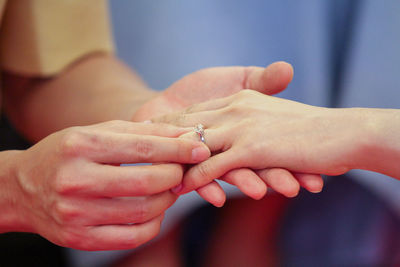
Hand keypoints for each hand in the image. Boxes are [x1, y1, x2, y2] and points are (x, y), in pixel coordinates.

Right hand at [12, 120, 209, 249]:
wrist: (24, 187)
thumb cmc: (68, 153)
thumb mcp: (100, 133)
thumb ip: (144, 133)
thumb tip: (187, 134)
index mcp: (81, 146)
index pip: (144, 148)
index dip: (179, 149)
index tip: (201, 147)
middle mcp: (76, 180)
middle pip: (148, 182)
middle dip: (176, 175)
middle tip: (183, 170)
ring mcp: (76, 213)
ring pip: (144, 212)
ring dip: (168, 199)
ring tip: (168, 188)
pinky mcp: (79, 238)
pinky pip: (132, 236)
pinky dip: (154, 223)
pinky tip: (154, 210)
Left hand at [134, 62, 303, 205]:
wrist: (344, 131)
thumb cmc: (310, 124)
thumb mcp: (273, 111)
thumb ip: (250, 111)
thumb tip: (231, 123)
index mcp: (241, 96)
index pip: (199, 110)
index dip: (175, 123)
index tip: (155, 134)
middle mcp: (237, 108)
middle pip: (190, 123)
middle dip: (164, 139)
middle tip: (142, 154)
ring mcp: (243, 128)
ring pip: (197, 144)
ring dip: (174, 160)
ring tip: (155, 173)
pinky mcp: (252, 149)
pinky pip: (214, 166)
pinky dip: (196, 179)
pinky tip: (181, 189)